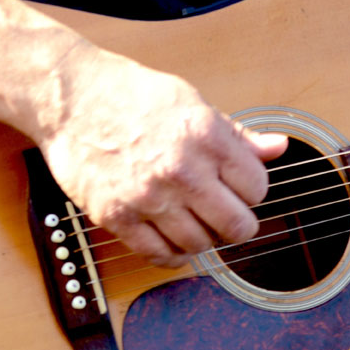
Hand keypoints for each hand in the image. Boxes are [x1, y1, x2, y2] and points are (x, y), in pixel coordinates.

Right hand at [38, 40, 286, 267]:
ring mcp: (148, 196)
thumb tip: (277, 148)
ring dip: (203, 239)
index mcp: (206, 135)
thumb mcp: (192, 102)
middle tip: (225, 214)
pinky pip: (158, 256)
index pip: (257, 187)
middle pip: (237, 226)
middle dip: (237, 223)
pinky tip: (171, 239)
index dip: (251, 189)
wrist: (72, 97)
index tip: (239, 187)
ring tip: (194, 221)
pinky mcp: (117, 216)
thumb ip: (236, 134)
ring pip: (200, 246)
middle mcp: (182, 169)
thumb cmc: (132, 93)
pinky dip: (171, 255)